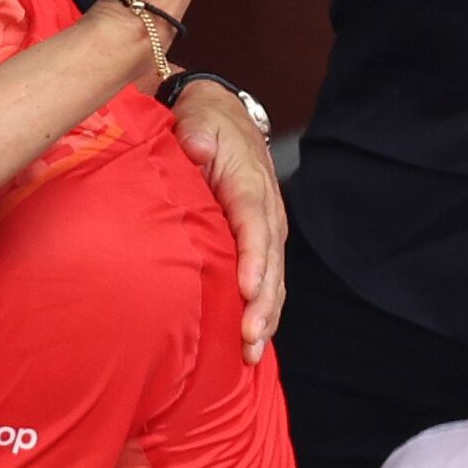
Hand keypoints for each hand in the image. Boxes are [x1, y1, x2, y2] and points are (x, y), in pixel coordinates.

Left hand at [169, 82, 286, 358]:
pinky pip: (267, 279)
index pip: (255, 225)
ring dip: (266, 317)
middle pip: (271, 263)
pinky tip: (252, 342)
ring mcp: (267, 229)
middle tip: (249, 338)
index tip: (248, 289)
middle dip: (263, 303)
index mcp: (249, 185)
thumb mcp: (199, 118)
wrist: (220, 114)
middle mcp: (266, 211)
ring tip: (252, 352)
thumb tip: (194, 148)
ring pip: (274, 278)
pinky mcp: (260, 241)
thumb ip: (197, 134)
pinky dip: (263, 310)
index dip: (254, 259)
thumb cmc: (206, 121)